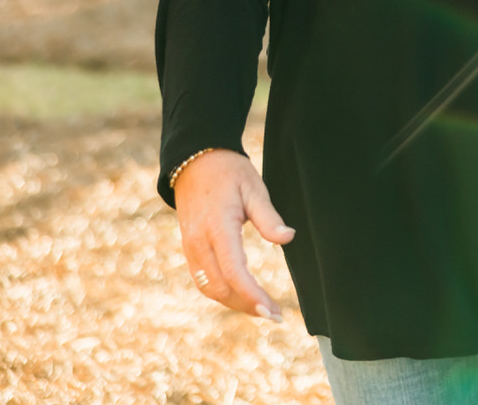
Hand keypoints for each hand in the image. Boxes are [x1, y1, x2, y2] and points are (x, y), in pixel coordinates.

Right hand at [172, 150, 293, 320]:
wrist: (195, 162)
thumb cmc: (230, 173)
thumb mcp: (255, 188)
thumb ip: (269, 217)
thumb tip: (287, 239)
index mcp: (217, 228)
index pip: (234, 272)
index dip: (252, 295)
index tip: (271, 310)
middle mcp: (198, 243)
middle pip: (220, 287)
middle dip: (247, 305)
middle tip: (275, 316)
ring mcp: (190, 248)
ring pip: (209, 288)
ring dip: (234, 303)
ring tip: (262, 310)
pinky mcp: (189, 249)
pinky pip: (203, 279)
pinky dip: (222, 293)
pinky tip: (242, 297)